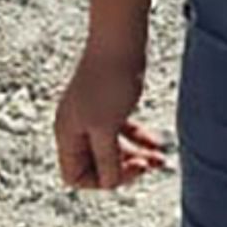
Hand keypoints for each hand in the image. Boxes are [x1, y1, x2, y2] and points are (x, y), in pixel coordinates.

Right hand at [53, 44, 164, 190]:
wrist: (119, 43)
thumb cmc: (109, 82)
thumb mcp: (106, 129)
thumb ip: (106, 160)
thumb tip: (110, 183)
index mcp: (67, 135)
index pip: (75, 176)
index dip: (101, 181)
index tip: (125, 168)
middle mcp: (75, 128)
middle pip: (95, 166)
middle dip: (123, 169)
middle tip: (146, 165)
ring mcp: (91, 117)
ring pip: (112, 150)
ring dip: (134, 157)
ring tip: (159, 158)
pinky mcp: (107, 106)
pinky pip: (120, 134)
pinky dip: (137, 140)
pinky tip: (155, 142)